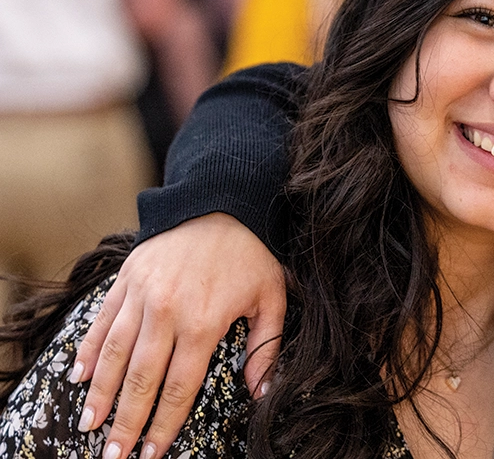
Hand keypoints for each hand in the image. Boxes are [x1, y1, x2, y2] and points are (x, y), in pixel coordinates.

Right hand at [72, 213, 285, 458]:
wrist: (223, 200)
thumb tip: (262, 393)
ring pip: (114, 354)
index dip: (164, 423)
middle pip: (141, 379)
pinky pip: (103, 321)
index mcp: (205, 321)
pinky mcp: (127, 278)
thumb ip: (266, 346)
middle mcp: (168, 311)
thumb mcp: (272, 296)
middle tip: (113, 456)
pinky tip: (80, 378)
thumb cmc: (252, 253)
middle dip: (126, 422)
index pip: (179, 386)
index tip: (152, 453)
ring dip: (100, 394)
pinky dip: (89, 351)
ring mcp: (142, 294)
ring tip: (90, 426)